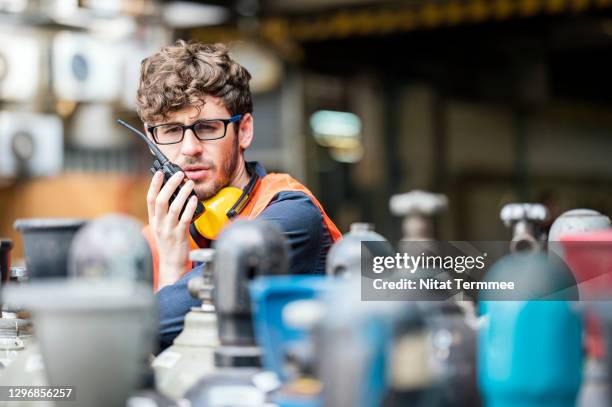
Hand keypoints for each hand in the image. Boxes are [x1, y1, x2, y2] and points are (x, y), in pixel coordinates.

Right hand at [147, 170, 198, 288]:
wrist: (171, 265)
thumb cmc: (168, 244)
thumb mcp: (161, 227)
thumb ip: (164, 213)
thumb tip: (174, 194)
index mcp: (153, 220)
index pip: (150, 199)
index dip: (154, 184)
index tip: (160, 172)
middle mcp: (159, 224)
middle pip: (161, 200)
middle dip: (170, 185)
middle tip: (179, 174)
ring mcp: (168, 230)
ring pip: (174, 207)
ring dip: (182, 193)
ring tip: (190, 183)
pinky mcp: (179, 236)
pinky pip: (185, 218)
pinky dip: (190, 207)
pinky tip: (194, 199)